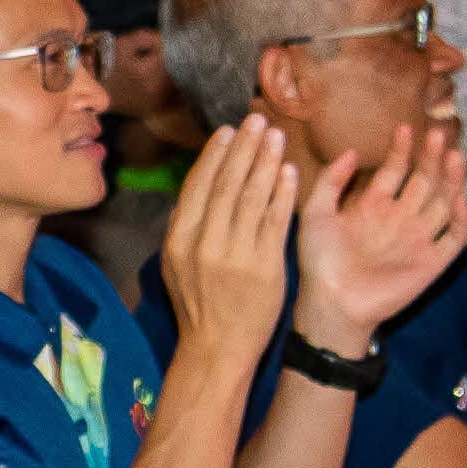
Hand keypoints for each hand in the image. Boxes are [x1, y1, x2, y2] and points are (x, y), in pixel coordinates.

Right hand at [151, 112, 302, 357]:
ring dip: (266, 161)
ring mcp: (236, 254)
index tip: (229, 130)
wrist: (217, 348)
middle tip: (257, 119)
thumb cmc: (198, 304)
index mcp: (179, 239)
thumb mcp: (176, 264)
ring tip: (277, 136)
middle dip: (244, 147)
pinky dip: (283, 192)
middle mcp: (205, 242)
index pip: (199, 186)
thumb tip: (198, 187)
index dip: (215, 154)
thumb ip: (187, 226)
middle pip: (227, 184)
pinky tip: (290, 171)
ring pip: (253, 197)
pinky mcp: (265, 266)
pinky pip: (276, 220)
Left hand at [289, 128, 466, 344]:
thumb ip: (331, 181)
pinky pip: (454, 238)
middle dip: (431, 158)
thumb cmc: (318, 261)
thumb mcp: (315, 213)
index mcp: (373, 206)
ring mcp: (417, 240)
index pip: (395, 171)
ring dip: (450, 180)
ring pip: (443, 203)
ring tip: (453, 155)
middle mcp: (399, 219)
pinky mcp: (431, 263)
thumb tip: (350, 150)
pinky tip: (458, 199)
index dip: (401, 150)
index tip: (404, 128)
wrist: (331, 302)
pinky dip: (460, 220)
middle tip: (436, 133)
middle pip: (423, 182)